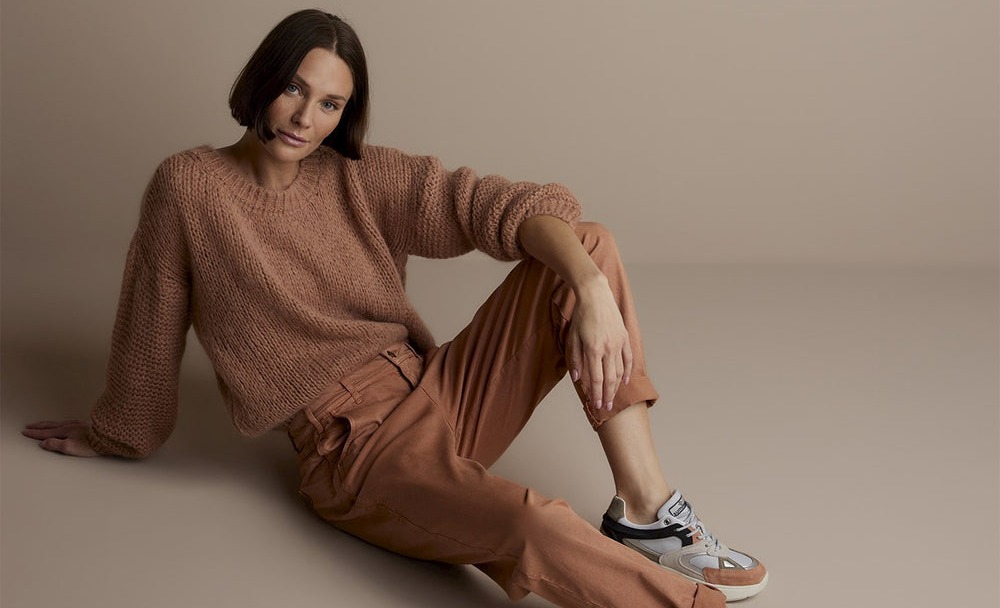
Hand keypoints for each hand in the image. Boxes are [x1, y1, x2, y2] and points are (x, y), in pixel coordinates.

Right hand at [22, 420, 98, 456]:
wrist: (107, 437)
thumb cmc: (90, 445)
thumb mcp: (70, 448)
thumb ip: (55, 445)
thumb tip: (43, 443)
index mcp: (64, 431)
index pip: (45, 433)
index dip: (34, 433)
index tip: (25, 432)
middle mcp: (70, 426)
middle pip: (50, 426)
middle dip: (38, 427)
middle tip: (29, 426)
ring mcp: (77, 424)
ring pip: (58, 423)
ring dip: (47, 424)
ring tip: (41, 424)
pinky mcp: (84, 425)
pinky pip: (66, 422)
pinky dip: (59, 423)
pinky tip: (61, 424)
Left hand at [567, 276, 632, 411]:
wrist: (596, 295)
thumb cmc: (581, 315)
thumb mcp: (573, 336)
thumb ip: (575, 358)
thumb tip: (577, 377)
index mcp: (593, 349)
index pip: (596, 378)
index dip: (596, 394)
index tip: (595, 405)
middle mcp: (608, 348)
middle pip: (609, 378)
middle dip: (607, 395)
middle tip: (605, 408)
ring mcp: (618, 343)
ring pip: (619, 371)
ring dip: (616, 387)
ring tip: (613, 398)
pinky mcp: (624, 337)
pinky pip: (628, 358)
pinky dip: (627, 371)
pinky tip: (624, 381)